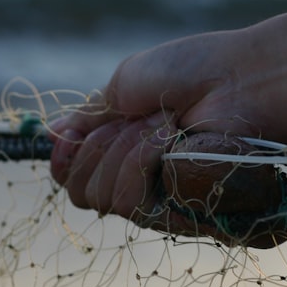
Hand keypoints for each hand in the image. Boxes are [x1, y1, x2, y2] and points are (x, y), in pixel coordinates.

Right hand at [49, 28, 286, 243]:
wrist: (237, 79)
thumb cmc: (189, 72)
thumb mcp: (123, 85)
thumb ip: (86, 119)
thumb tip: (50, 137)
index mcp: (120, 148)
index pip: (71, 177)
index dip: (64, 159)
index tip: (71, 134)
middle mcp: (136, 180)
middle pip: (81, 192)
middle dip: (98, 146)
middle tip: (138, 115)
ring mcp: (158, 200)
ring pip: (103, 198)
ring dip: (124, 150)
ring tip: (164, 122)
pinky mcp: (178, 213)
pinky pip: (130, 202)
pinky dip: (140, 160)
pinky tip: (170, 138)